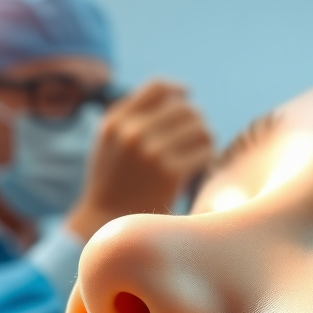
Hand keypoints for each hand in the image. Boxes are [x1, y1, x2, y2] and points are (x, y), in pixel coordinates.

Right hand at [66, 81, 212, 239]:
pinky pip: (205, 151)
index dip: (178, 91)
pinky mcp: (170, 172)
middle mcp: (131, 131)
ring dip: (204, 140)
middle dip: (194, 122)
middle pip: (185, 108)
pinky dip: (206, 159)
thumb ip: (134, 117)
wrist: (106, 225)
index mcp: (116, 121)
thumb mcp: (110, 143)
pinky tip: (196, 170)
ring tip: (195, 155)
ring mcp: (151, 151)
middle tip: (193, 140)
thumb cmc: (113, 184)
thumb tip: (179, 95)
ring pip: (200, 127)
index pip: (158, 88)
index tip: (187, 97)